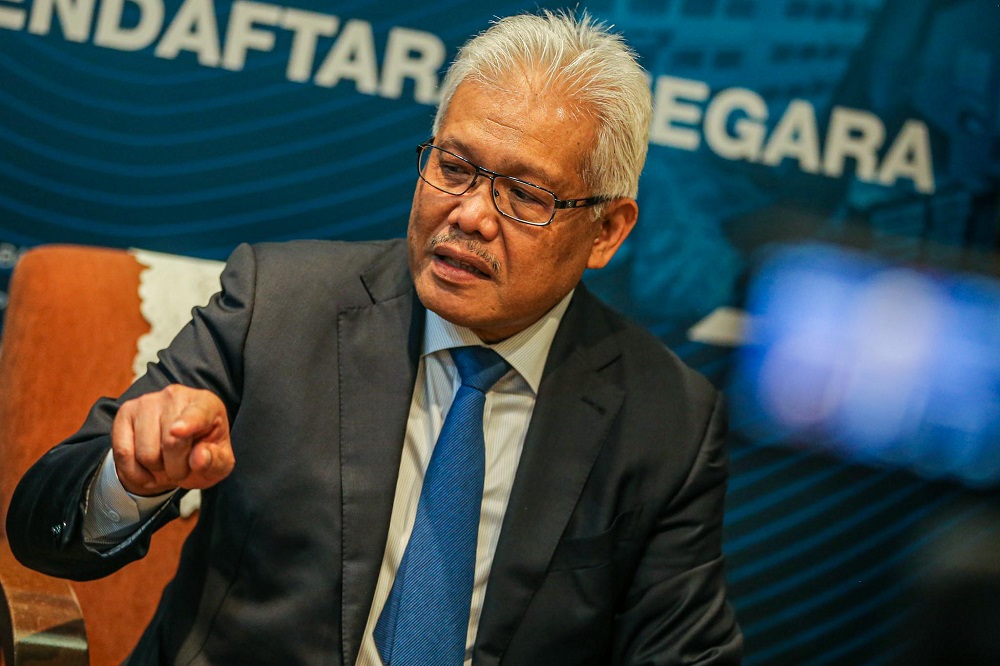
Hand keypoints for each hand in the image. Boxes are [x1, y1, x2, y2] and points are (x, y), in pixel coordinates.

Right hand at [112, 384, 233, 495]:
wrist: (176, 453)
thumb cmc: (203, 453)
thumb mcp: (220, 463)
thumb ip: (215, 460)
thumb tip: (198, 457)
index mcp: (206, 404)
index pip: (197, 414)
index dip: (188, 424)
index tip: (178, 431)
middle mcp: (176, 395)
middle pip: (171, 442)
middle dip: (177, 468)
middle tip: (182, 467)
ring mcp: (147, 402)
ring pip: (146, 453)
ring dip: (157, 469)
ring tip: (166, 463)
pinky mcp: (125, 413)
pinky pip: (123, 453)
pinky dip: (134, 473)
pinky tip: (146, 473)